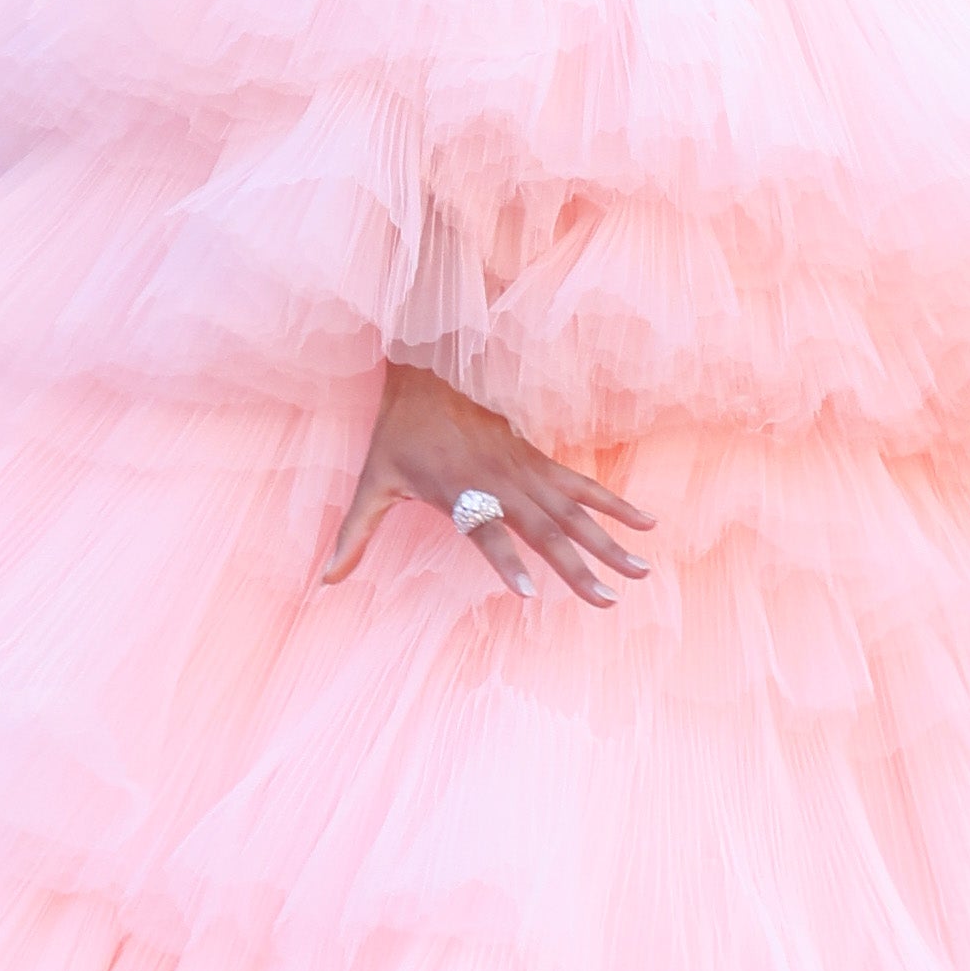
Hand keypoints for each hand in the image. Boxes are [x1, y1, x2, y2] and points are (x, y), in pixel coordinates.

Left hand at [324, 363, 655, 610]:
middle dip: (578, 567)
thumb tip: (323, 581)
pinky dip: (614, 504)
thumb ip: (353, 536)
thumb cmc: (396, 432)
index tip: (529, 594)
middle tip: (608, 601)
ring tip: (642, 570)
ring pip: (575, 512)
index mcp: (460, 493)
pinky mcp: (539, 461)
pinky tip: (646, 523)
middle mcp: (501, 484)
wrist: (425, 369)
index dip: (506, 564)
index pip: (487, 534)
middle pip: (546, 531)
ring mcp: (526, 471)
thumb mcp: (370, 483)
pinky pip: (584, 486)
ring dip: (609, 542)